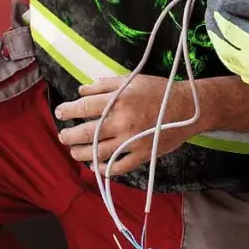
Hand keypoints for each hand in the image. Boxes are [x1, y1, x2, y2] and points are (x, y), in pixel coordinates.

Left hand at [54, 73, 199, 174]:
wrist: (188, 107)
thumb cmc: (159, 90)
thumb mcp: (132, 80)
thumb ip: (106, 84)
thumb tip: (82, 90)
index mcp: (118, 101)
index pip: (83, 107)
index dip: (67, 111)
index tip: (60, 113)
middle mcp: (121, 122)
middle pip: (85, 133)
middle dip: (68, 135)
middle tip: (62, 136)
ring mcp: (131, 141)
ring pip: (97, 153)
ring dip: (80, 153)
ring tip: (74, 152)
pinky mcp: (141, 155)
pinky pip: (118, 167)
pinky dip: (104, 169)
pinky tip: (96, 166)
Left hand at [205, 0, 248, 87]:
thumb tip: (227, 2)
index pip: (226, 28)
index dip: (217, 10)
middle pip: (224, 46)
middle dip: (216, 26)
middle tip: (214, 8)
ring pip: (232, 59)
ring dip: (224, 41)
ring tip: (222, 22)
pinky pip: (244, 67)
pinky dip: (236, 53)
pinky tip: (240, 43)